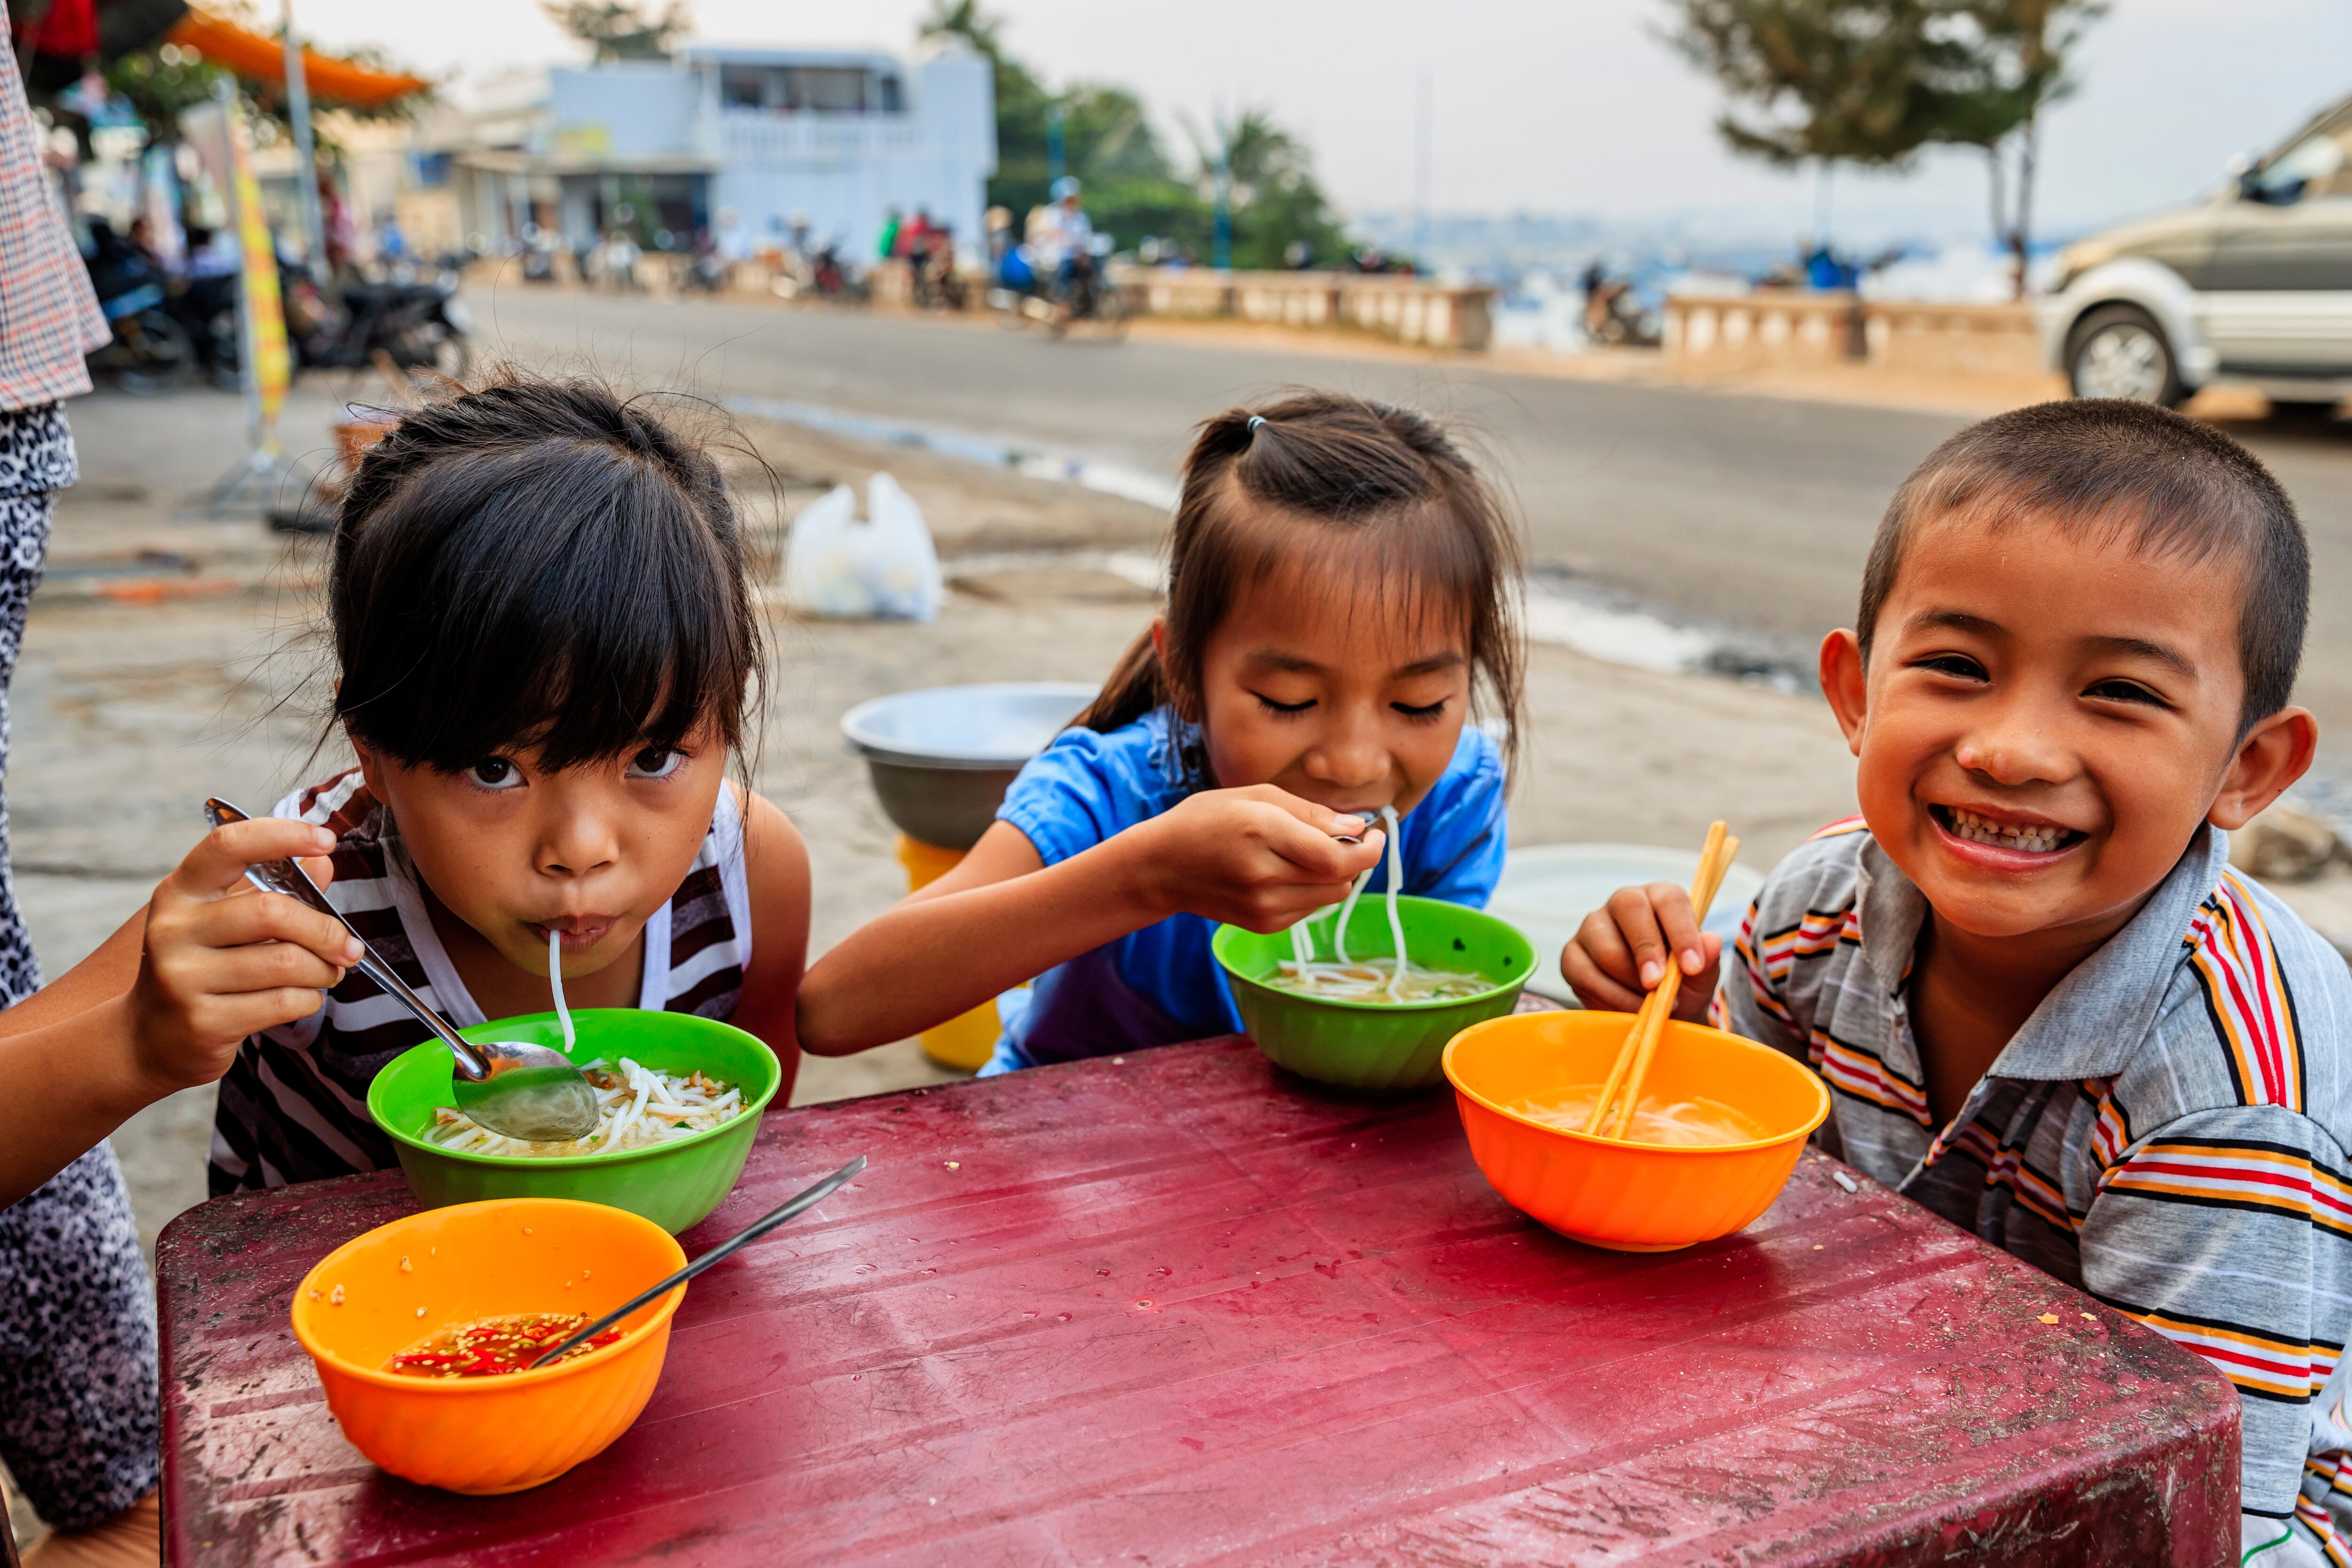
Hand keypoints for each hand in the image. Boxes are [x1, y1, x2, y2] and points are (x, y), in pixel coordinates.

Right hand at [126, 818, 363, 1095]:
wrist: (149, 1040)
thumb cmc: (201, 969)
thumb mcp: (225, 921)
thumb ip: (275, 889)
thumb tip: (322, 861)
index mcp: (180, 893)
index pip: (228, 846)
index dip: (283, 835)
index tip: (326, 840)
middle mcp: (173, 929)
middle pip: (271, 912)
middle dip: (325, 930)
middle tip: (348, 946)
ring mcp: (182, 977)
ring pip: (285, 962)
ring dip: (323, 970)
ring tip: (327, 973)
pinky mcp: (203, 1021)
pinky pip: (283, 1002)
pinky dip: (309, 999)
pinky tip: (303, 998)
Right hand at [1122, 785, 1383, 930]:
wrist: (1161, 867)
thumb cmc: (1207, 820)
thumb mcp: (1254, 796)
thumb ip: (1309, 812)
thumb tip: (1357, 827)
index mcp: (1262, 833)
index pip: (1336, 856)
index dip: (1368, 849)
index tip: (1376, 834)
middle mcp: (1264, 875)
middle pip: (1340, 877)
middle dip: (1355, 857)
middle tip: (1349, 838)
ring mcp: (1263, 906)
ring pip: (1331, 896)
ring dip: (1336, 874)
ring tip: (1312, 853)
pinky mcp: (1262, 924)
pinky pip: (1311, 908)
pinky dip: (1313, 890)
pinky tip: (1289, 872)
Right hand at [1561, 882, 1721, 1019]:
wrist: (1656, 1012)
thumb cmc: (1681, 985)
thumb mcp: (1701, 977)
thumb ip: (1707, 960)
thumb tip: (1711, 941)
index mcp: (1659, 898)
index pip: (1669, 899)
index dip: (1681, 931)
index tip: (1692, 967)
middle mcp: (1624, 903)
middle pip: (1629, 908)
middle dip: (1645, 949)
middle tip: (1658, 985)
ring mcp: (1593, 926)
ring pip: (1605, 946)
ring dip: (1629, 982)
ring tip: (1649, 1006)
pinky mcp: (1572, 955)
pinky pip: (1584, 974)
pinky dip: (1608, 997)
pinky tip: (1627, 1010)